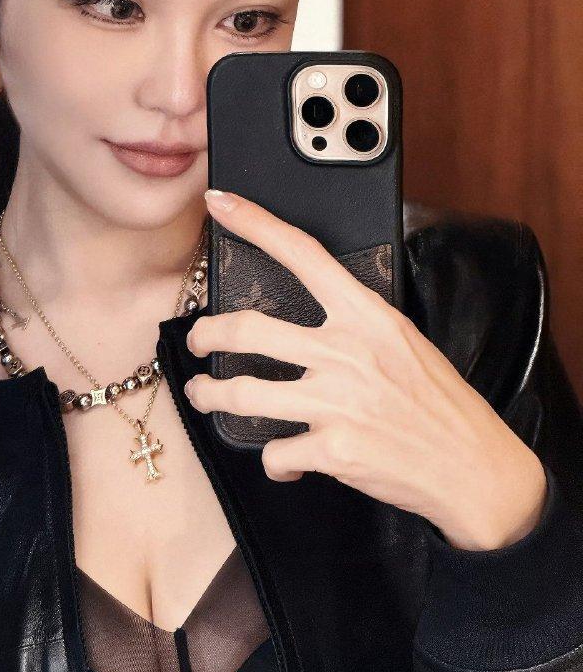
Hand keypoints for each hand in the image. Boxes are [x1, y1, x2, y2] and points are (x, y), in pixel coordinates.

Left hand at [184, 188, 548, 550]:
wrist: (475, 468)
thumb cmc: (439, 405)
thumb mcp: (404, 342)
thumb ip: (354, 326)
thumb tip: (307, 324)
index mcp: (367, 315)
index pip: (303, 253)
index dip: (255, 223)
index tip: (220, 203)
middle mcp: (347, 351)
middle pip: (247, 329)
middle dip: (206, 334)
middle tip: (196, 338)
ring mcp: (337, 401)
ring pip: (241, 393)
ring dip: (211, 396)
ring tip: (205, 395)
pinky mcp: (332, 449)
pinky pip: (275, 451)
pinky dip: (277, 461)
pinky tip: (289, 461)